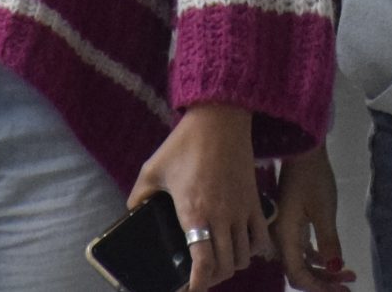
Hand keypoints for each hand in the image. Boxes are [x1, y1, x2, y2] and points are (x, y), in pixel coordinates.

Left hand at [132, 103, 264, 291]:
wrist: (220, 118)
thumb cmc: (185, 143)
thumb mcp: (152, 169)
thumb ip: (139, 196)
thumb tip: (131, 212)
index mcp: (195, 213)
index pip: (204, 265)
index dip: (198, 286)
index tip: (188, 290)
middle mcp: (222, 217)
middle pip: (225, 267)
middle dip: (211, 279)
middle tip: (199, 276)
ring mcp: (242, 210)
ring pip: (243, 257)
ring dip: (230, 266)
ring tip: (217, 263)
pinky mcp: (255, 200)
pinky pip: (261, 237)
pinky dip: (252, 250)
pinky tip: (240, 247)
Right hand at [274, 147, 354, 291]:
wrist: (303, 152)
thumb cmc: (313, 179)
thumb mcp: (324, 210)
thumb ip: (328, 242)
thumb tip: (335, 268)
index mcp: (285, 237)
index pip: (297, 275)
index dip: (318, 287)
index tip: (340, 289)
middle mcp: (281, 239)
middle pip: (300, 271)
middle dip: (324, 282)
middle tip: (347, 285)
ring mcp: (286, 231)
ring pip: (302, 261)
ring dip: (323, 270)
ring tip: (347, 274)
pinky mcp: (293, 224)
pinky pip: (303, 249)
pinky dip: (318, 258)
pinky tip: (334, 260)